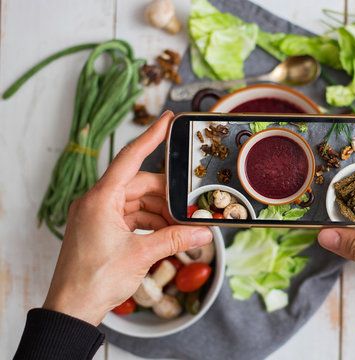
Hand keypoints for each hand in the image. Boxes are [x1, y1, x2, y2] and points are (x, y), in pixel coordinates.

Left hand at [43, 110, 211, 325]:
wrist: (72, 308)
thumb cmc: (95, 280)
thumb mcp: (141, 255)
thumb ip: (174, 239)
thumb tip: (202, 232)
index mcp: (100, 199)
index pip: (130, 158)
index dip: (151, 137)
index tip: (167, 120)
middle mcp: (96, 202)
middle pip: (139, 184)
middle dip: (167, 194)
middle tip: (190, 203)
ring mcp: (98, 215)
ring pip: (137, 201)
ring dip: (160, 211)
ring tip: (181, 224)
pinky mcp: (101, 228)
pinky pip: (131, 215)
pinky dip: (149, 221)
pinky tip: (166, 232)